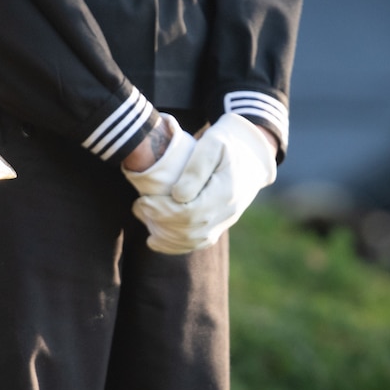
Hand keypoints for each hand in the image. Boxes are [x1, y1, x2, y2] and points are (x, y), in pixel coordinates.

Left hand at [132, 113, 276, 253]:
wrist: (249, 155)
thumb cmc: (226, 144)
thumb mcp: (212, 144)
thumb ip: (196, 167)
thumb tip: (178, 195)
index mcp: (226, 192)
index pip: (189, 213)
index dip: (162, 211)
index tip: (144, 200)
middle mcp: (228, 212)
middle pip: (188, 230)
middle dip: (159, 221)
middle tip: (139, 206)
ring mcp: (224, 222)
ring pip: (191, 241)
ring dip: (163, 235)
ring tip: (144, 217)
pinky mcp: (219, 226)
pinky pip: (196, 243)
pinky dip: (173, 245)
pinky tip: (154, 239)